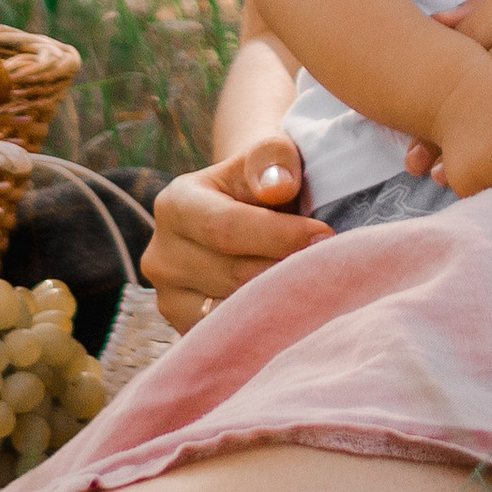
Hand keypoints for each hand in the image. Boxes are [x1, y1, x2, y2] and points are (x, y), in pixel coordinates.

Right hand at [141, 132, 330, 329]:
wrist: (247, 210)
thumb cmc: (264, 180)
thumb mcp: (271, 155)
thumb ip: (273, 159)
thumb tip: (277, 186)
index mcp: (175, 203)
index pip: (225, 227)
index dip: (279, 235)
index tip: (325, 236)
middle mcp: (161, 254)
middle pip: (232, 272)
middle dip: (285, 269)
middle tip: (330, 266)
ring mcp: (169, 297)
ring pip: (232, 310)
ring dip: (277, 300)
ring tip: (312, 284)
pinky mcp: (185, 329)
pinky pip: (230, 336)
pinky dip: (263, 324)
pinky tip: (292, 307)